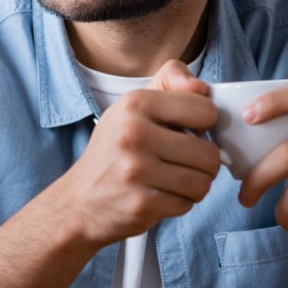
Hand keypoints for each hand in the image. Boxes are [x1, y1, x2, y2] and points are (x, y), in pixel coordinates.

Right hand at [51, 59, 219, 247]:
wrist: (79, 201)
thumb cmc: (114, 151)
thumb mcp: (133, 106)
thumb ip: (169, 83)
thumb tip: (201, 86)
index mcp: (135, 103)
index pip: (205, 110)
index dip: (203, 125)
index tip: (187, 132)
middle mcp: (134, 133)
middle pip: (209, 153)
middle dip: (204, 164)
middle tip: (184, 165)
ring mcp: (136, 170)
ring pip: (202, 182)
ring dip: (194, 187)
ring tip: (173, 181)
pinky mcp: (140, 203)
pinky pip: (186, 205)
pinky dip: (178, 204)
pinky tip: (159, 197)